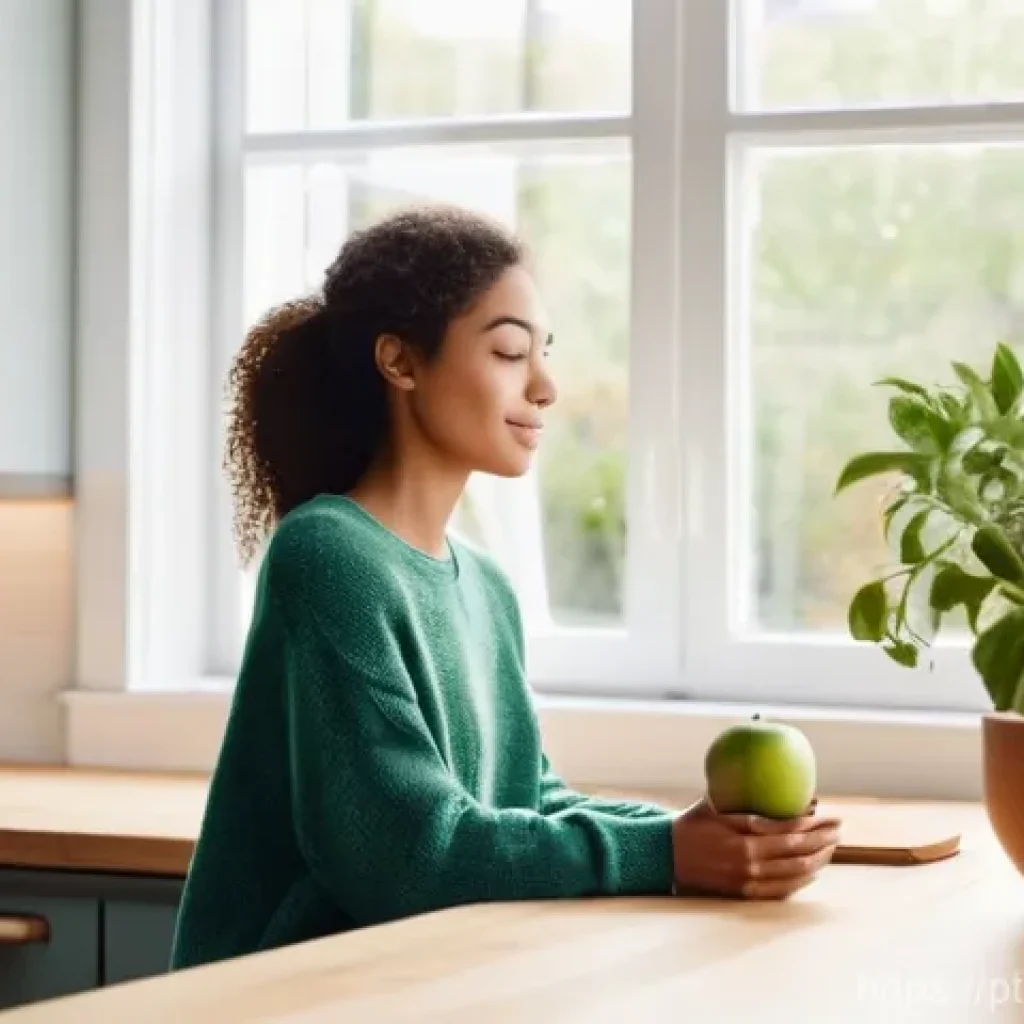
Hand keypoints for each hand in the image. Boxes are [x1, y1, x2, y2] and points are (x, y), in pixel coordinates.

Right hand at [671, 796, 839, 899]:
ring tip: (831, 848)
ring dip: (818, 861)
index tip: (831, 816)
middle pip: (799, 854)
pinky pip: (782, 891)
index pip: (790, 831)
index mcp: (743, 837)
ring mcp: (749, 881)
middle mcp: (750, 861)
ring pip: (795, 874)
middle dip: (824, 842)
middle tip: (839, 830)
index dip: (815, 824)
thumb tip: (775, 784)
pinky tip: (812, 871)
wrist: (667, 855)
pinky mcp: (745, 894)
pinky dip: (801, 881)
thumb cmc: (692, 823)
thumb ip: (745, 799)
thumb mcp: (716, 803)